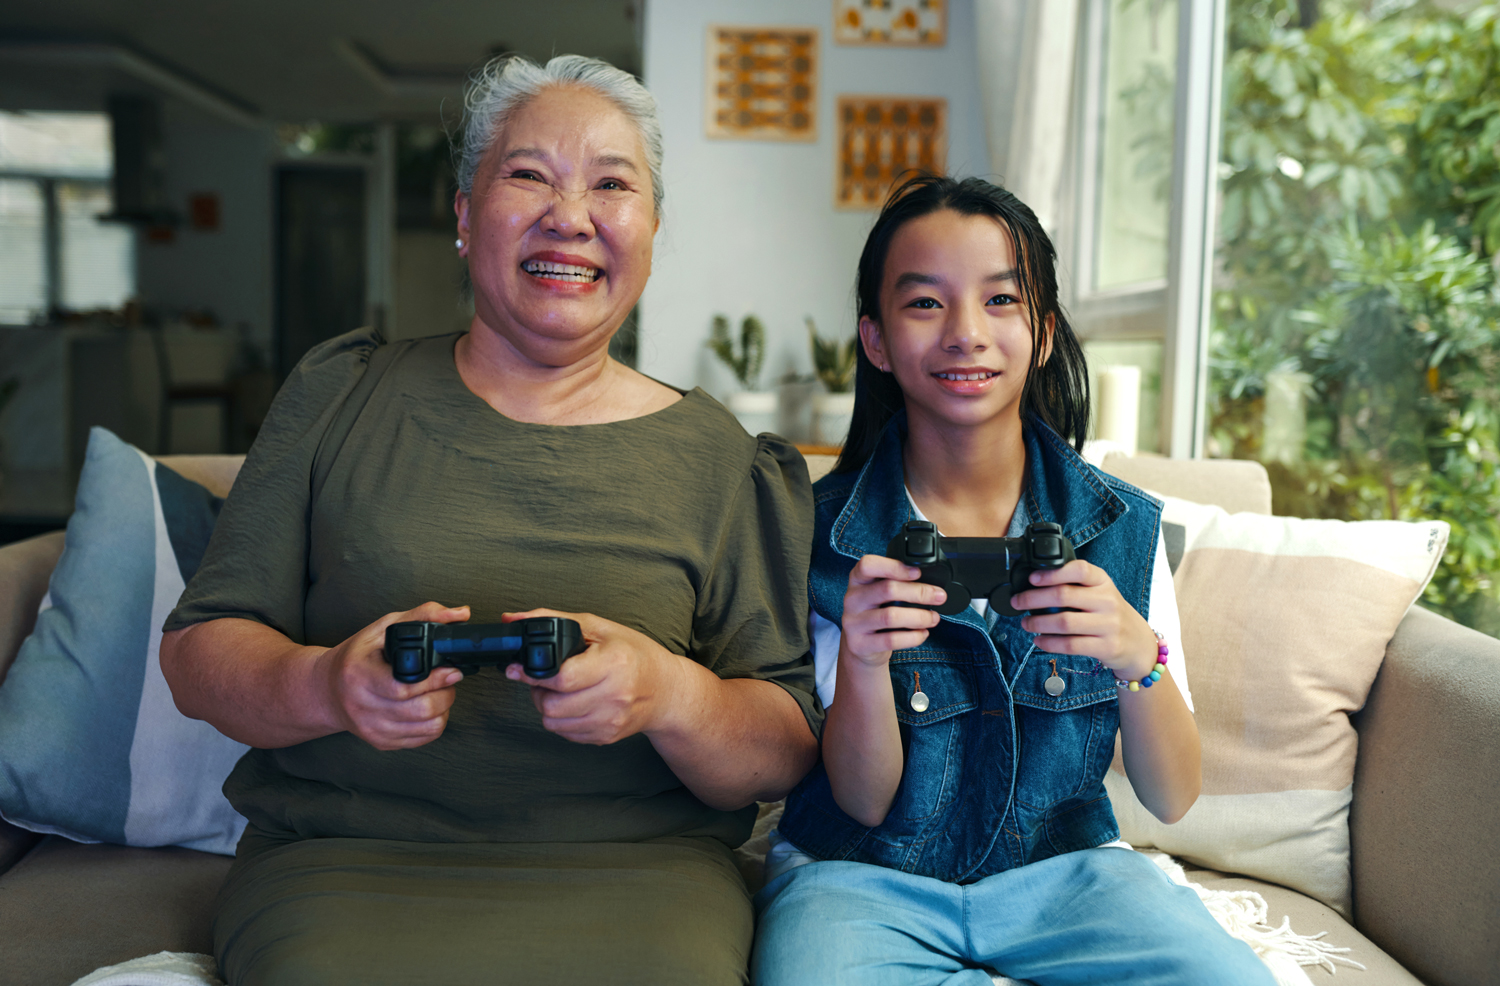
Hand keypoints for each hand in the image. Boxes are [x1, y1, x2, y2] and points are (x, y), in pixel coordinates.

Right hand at [317, 601, 469, 750]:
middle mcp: (363, 707)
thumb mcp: (383, 628)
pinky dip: (435, 722)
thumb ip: (422, 616)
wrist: (327, 690)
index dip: (435, 680)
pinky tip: (428, 707)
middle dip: (446, 692)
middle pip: (422, 710)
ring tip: (438, 691)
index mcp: (359, 676)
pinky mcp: (382, 742)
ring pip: (429, 727)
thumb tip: (460, 614)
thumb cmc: (356, 657)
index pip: (403, 687)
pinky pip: (424, 738)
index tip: (451, 670)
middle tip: (448, 678)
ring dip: (444, 708)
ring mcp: (372, 728)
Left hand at [502, 608, 685, 744]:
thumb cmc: (635, 655)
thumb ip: (553, 620)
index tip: (517, 669)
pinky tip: (573, 704)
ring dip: (547, 706)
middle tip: (544, 678)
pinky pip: (565, 734)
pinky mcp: (606, 736)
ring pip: (553, 723)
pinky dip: (561, 720)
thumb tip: (512, 618)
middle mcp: (614, 695)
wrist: (666, 690)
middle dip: (538, 691)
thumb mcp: (599, 628)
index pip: (561, 678)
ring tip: (559, 690)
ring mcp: (610, 720)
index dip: (532, 674)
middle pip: (552, 705)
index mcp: (614, 663)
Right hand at [839, 554, 945, 666]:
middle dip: (919, 592)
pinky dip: (913, 637)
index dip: (894, 566)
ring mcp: (853, 623)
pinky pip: (891, 640)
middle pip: (886, 589)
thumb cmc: (876, 613)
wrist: (860, 647)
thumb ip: (896, 583)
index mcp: (857, 580)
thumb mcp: (878, 594)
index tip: (917, 572)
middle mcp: (852, 599)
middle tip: (939, 596)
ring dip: (919, 617)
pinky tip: (922, 633)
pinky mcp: (860, 644)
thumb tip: (930, 585)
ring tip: (933, 618)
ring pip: (890, 617)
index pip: (867, 565)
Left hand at [1012, 560, 1157, 679]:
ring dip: (1037, 623)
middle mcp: (1108, 601)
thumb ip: (1075, 585)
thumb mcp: (1100, 592)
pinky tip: (1038, 640)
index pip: (1080, 569)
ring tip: (1025, 623)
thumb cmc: (1110, 614)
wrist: (1139, 643)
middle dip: (1033, 599)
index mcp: (1104, 582)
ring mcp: (1108, 625)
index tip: (1032, 578)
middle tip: (1017, 602)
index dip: (1053, 572)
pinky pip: (1070, 645)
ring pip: (1064, 622)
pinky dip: (1049, 643)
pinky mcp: (1106, 647)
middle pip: (1064, 595)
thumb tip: (1034, 584)